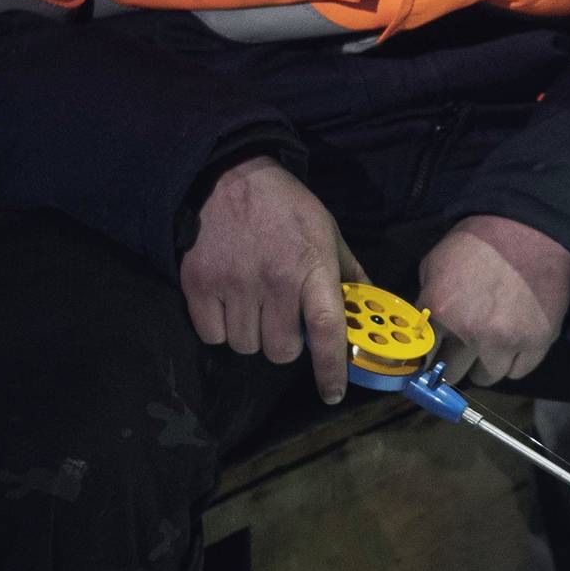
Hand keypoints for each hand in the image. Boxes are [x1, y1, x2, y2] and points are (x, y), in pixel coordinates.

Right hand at [180, 157, 365, 401]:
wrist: (227, 177)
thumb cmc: (285, 206)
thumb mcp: (326, 230)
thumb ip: (348, 271)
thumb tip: (370, 306)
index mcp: (312, 267)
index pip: (326, 329)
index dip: (330, 368)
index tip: (333, 394)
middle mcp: (274, 281)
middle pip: (280, 351)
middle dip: (285, 346)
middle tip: (282, 321)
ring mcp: (234, 284)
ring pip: (245, 346)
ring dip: (252, 336)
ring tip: (253, 307)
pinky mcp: (199, 284)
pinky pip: (212, 335)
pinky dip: (219, 328)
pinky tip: (227, 304)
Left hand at [419, 215, 569, 386]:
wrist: (528, 228)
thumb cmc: (478, 241)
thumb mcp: (435, 263)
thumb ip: (427, 299)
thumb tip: (423, 326)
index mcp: (441, 311)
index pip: (423, 357)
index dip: (426, 359)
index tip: (432, 359)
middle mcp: (471, 333)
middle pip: (452, 373)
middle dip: (454, 363)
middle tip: (461, 351)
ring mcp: (506, 341)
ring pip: (486, 378)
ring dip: (484, 365)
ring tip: (490, 346)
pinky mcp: (537, 341)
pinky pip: (518, 372)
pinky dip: (513, 361)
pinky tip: (513, 343)